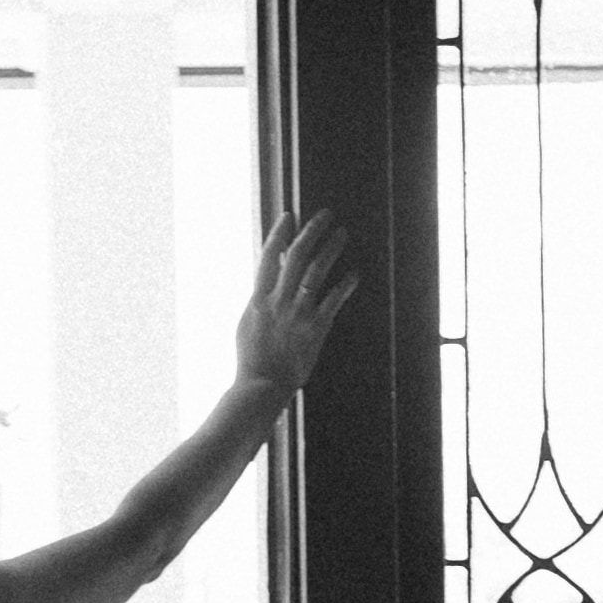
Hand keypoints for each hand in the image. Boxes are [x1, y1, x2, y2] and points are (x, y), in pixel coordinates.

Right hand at [232, 208, 357, 403]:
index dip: (279, 234)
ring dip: (330, 249)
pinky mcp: (315, 329)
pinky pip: (333, 301)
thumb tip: (271, 275)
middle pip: (295, 257)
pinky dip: (344, 285)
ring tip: (341, 233)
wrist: (261, 387)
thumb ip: (260, 298)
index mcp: (258, 299)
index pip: (268, 258)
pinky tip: (354, 273)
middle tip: (325, 214)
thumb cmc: (252, 357)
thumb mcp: (248, 322)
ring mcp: (297, 315)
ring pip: (316, 273)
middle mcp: (278, 302)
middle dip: (311, 232)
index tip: (290, 216)